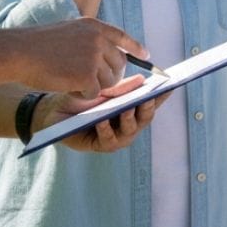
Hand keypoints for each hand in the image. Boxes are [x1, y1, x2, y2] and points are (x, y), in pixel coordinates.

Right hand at [16, 17, 146, 97]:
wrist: (17, 53)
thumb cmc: (36, 46)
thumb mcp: (67, 33)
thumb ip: (89, 41)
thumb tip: (108, 58)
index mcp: (93, 27)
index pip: (122, 37)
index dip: (135, 47)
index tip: (146, 55)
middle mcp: (98, 39)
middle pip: (119, 65)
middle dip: (109, 77)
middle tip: (91, 82)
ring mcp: (94, 57)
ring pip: (109, 82)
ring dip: (93, 87)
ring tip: (71, 81)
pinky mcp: (87, 76)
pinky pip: (94, 93)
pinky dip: (82, 95)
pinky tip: (66, 87)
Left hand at [35, 76, 166, 152]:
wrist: (55, 112)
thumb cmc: (82, 99)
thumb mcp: (103, 89)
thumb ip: (122, 87)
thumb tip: (143, 80)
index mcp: (133, 107)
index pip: (153, 101)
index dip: (163, 95)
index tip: (171, 85)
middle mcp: (130, 123)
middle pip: (146, 116)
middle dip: (148, 107)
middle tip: (148, 98)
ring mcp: (118, 136)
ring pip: (130, 129)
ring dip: (129, 119)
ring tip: (126, 109)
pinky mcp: (102, 145)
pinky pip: (108, 139)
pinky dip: (106, 129)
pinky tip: (102, 120)